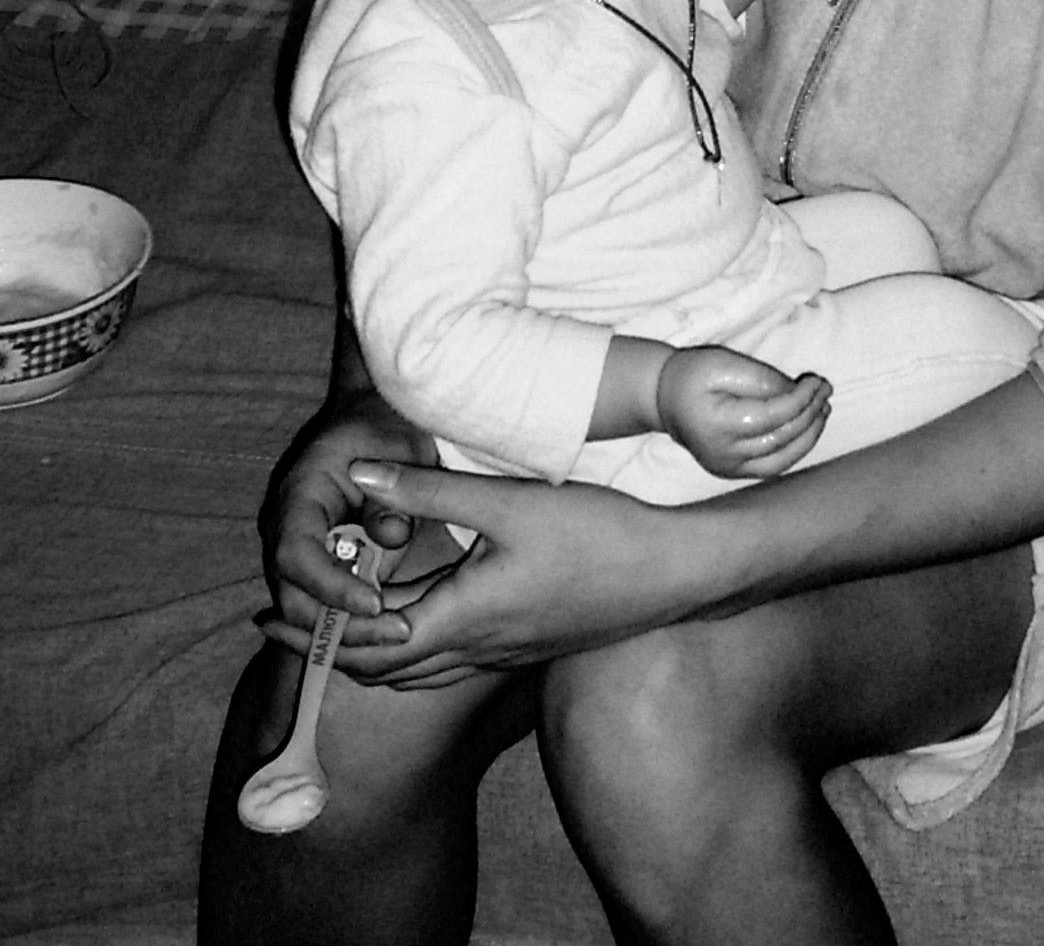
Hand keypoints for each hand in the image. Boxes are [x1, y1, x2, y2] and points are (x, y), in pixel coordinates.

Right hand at [258, 379, 432, 647]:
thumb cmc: (387, 428)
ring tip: (398, 634)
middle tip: (397, 633)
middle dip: (340, 624)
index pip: (296, 554)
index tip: (375, 604)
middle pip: (293, 596)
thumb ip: (396, 493)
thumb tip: (391, 536)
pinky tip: (387, 631)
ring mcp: (296, 550)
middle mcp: (286, 529)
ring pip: (304, 608)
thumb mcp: (401, 449)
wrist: (373, 416)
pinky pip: (321, 602)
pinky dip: (348, 620)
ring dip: (346, 630)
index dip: (330, 587)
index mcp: (299, 495)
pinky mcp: (316, 564)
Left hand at [313, 464, 704, 687]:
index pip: (365, 642)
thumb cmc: (595, 534)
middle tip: (281, 627)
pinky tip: (411, 620)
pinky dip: (407, 650)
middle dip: (326, 649)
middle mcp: (476, 651)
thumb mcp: (506, 502)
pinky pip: (446, 665)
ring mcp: (502, 656)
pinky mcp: (524, 649)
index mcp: (462, 619)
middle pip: (381, 669)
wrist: (671, 574)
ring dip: (366, 653)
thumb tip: (356, 471)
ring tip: (333, 626)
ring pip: (414, 673)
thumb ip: (428, 489)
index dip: (314, 631)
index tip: (271, 615)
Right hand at [656, 346, 830, 476]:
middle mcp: (724, 455)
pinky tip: (807, 430)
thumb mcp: (721, 363)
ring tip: (823, 411)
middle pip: (781, 439)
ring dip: (809, 436)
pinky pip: (771, 467)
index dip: (802, 400)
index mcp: (719, 425)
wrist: (662, 399)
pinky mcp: (732, 473)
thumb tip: (795, 392)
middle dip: (810, 414)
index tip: (818, 381)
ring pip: (781, 460)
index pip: (774, 416)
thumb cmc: (691, 376)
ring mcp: (728, 469)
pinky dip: (794, 451)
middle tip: (826, 392)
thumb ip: (759, 377)